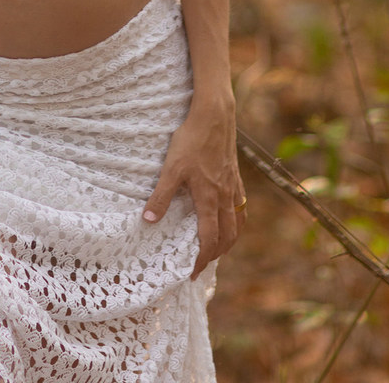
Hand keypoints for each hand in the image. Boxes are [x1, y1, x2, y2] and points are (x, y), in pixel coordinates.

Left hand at [142, 96, 245, 279]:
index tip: (193, 272)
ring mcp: (233, 187)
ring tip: (217, 249)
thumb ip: (161, 196)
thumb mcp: (171, 168)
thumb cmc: (191, 140)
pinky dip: (237, 222)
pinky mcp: (236, 176)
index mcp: (209, 199)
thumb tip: (147, 221)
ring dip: (229, 241)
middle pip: (227, 237)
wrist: (214, 116)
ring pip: (237, 224)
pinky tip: (230, 220)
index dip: (201, 259)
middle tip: (202, 265)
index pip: (209, 240)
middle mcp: (225, 197)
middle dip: (215, 255)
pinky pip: (241, 207)